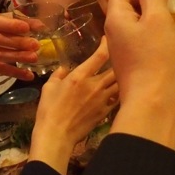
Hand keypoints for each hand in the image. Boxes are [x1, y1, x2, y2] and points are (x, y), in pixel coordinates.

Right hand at [29, 49, 118, 174]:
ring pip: (120, 83)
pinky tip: (120, 90)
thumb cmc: (49, 110)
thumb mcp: (48, 87)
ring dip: (123, 76)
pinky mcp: (106, 112)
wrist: (57, 135)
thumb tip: (64, 69)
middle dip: (120, 60)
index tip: (107, 39)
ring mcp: (102, 100)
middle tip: (121, 55)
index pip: (100, 56)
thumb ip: (58, 75)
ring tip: (125, 71)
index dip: (107, 44)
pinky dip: (121, 92)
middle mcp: (95, 86)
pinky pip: (119, 99)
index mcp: (80, 76)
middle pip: (116, 68)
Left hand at [104, 0, 174, 147]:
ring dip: (155, 24)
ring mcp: (123, 53)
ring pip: (137, 28)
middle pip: (128, 10)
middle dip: (149, 5)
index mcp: (115, 19)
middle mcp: (114, 35)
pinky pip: (142, 45)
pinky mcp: (134, 67)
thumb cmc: (155, 57)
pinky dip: (155, 42)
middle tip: (171, 9)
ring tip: (173, 27)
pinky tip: (171, 47)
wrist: (154, 103)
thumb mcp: (158, 19)